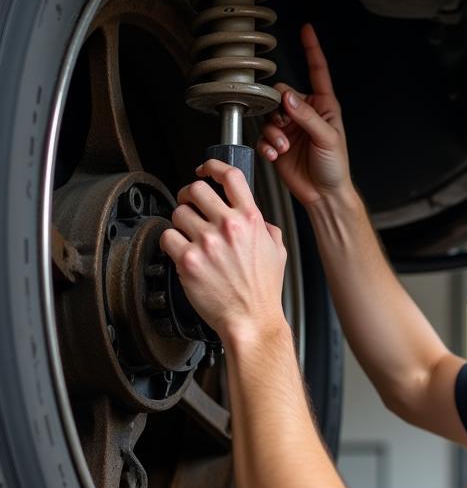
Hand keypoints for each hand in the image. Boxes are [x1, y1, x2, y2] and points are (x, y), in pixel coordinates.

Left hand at [159, 160, 287, 345]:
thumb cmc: (263, 292)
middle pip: (196, 189)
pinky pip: (167, 236)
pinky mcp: (188, 260)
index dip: (213, 167)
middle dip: (189, 195)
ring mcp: (207, 242)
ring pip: (178, 212)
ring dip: (180, 222)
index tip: (205, 171)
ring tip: (188, 235)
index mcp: (251, 220)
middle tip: (189, 205)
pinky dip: (170, 242)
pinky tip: (181, 251)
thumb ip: (265, 228)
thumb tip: (255, 217)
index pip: (230, 176)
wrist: (252, 320)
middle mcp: (228, 227)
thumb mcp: (278, 252)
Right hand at [260, 23, 350, 207]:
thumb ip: (307, 116)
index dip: (311, 50)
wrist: (324, 194)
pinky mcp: (277, 144)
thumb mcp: (327, 138)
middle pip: (280, 94)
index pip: (317, 71)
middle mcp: (305, 113)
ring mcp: (289, 128)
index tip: (306, 30)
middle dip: (278, 111)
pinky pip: (262, 136)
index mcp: (323, 106)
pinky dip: (266, 145)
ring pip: (268, 116)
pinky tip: (275, 155)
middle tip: (284, 128)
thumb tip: (288, 97)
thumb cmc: (335, 167)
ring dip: (272, 133)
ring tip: (282, 148)